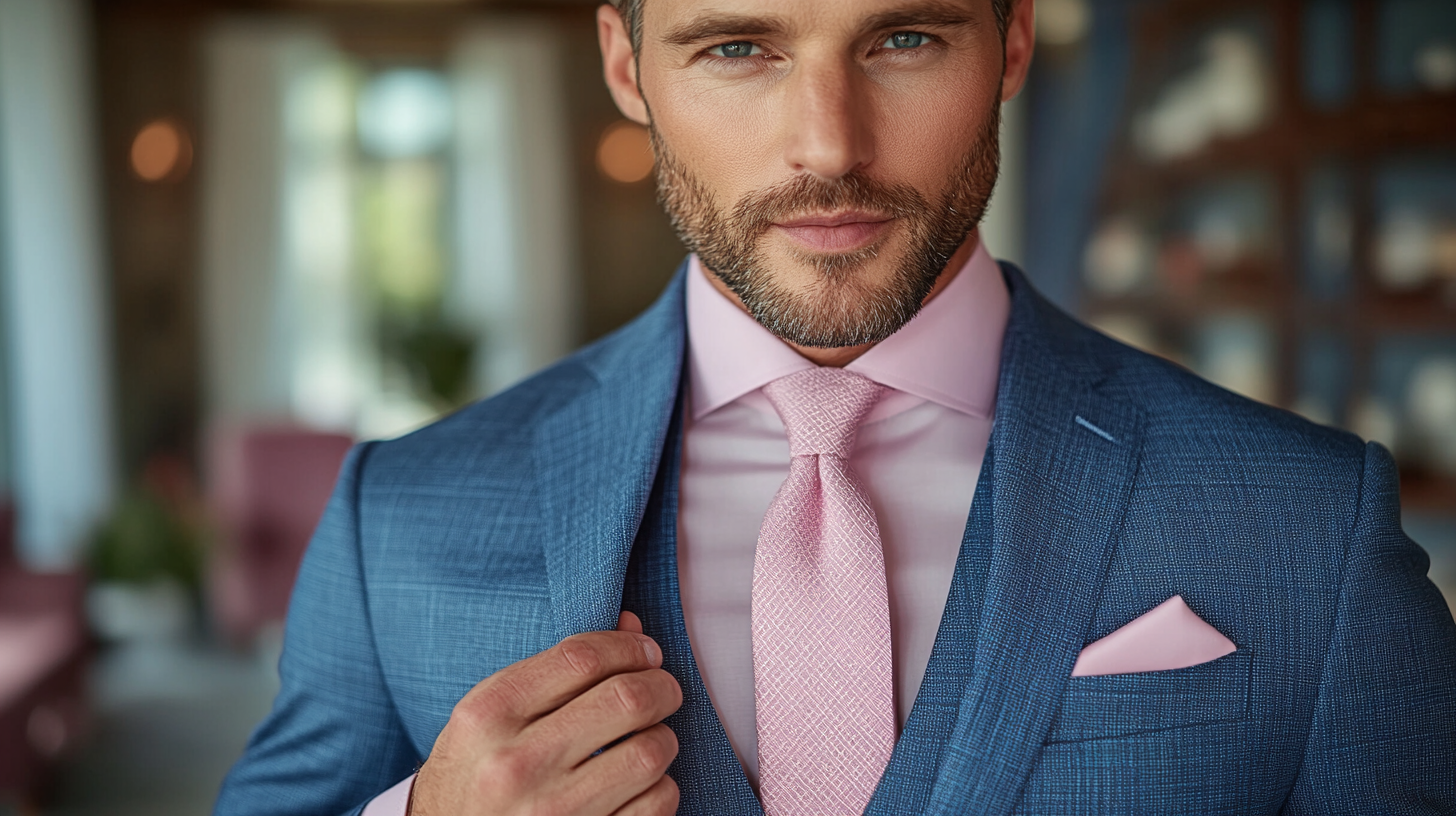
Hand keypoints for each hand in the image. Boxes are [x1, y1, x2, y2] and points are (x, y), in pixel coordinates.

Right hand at [410, 612, 682, 815]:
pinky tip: (639, 784)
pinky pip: (656, 803)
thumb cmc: (472, 774)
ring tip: (649, 738)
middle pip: (626, 700)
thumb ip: (557, 669)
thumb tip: (633, 629)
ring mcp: (551, 812)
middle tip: (664, 689)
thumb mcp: (490, 715)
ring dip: (662, 738)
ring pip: (649, 752)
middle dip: (661, 686)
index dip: (627, 647)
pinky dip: (660, 787)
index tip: (645, 652)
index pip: (581, 659)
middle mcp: (516, 764)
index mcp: (488, 716)